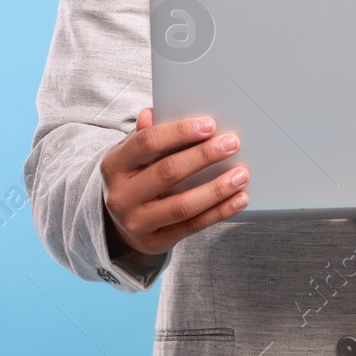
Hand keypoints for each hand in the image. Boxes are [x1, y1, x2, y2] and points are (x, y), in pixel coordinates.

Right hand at [100, 107, 248, 257]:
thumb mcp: (132, 153)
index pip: (147, 142)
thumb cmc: (135, 176)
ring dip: (216, 189)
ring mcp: (136, 223)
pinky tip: (239, 199)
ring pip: (182, 205)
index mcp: (114, 165)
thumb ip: (146, 133)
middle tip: (232, 144)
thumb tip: (154, 112)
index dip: (180, 132)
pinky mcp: (154, 242)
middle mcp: (121, 196)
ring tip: (241, 175)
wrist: (119, 222)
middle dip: (203, 156)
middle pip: (167, 172)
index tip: (209, 124)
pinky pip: (192, 227)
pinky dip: (219, 212)